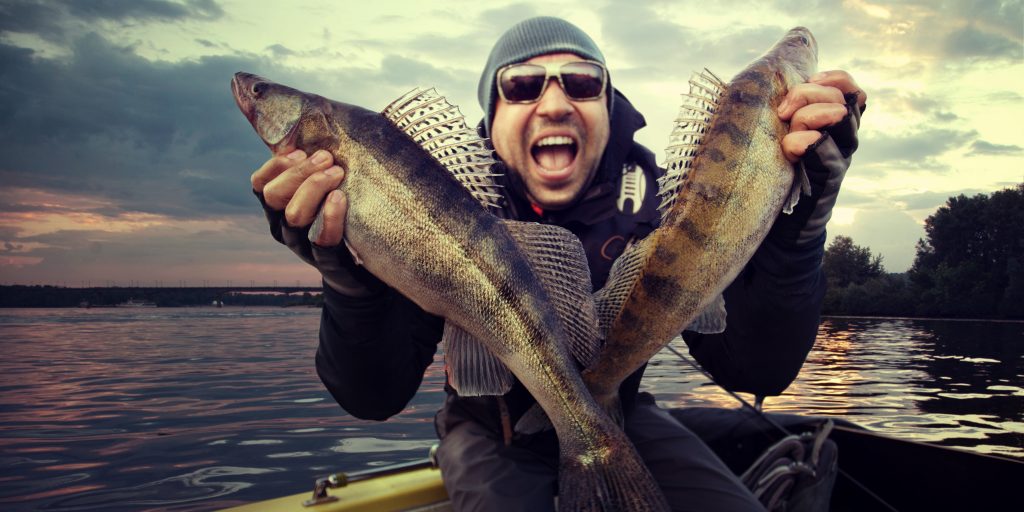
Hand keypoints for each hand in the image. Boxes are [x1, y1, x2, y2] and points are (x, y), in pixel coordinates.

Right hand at [251, 149, 385, 296]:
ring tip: (337, 173)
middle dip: (299, 172)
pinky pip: (322, 239)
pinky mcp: (327, 260)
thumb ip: (317, 165)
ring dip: (313, 188)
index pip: (260, 184)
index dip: (276, 166)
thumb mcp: (325, 189)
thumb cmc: (345, 216)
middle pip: (275, 196)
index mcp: (279, 207)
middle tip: (326, 158)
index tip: (300, 152)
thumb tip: (320, 118)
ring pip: (294, 215)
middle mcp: (285, 227)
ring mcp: (303, 246)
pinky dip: (329, 216)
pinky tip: (340, 198)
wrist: (363, 269)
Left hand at [769, 70, 864, 247]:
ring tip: (788, 133)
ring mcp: (840, 158)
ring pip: (839, 117)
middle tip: (782, 113)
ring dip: (807, 117)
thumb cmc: (776, 172)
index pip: (850, 88)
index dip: (833, 79)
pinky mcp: (829, 178)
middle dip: (806, 95)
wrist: (782, 223)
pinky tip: (791, 149)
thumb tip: (767, 80)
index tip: (808, 81)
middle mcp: (844, 138)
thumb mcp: (782, 133)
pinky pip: (825, 150)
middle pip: (841, 97)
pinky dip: (805, 143)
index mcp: (836, 124)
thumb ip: (787, 111)